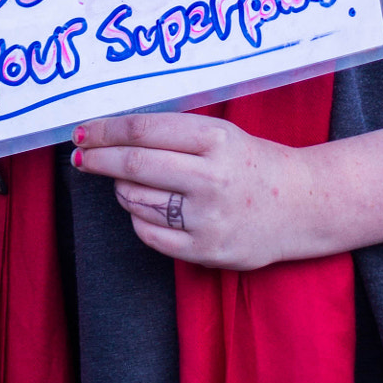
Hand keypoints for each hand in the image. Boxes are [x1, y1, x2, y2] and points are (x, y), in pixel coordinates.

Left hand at [73, 110, 316, 270]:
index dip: (105, 130)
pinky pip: (149, 233)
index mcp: (214, 140)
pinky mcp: (206, 251)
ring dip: (120, 188)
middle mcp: (210, 178)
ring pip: (136, 200)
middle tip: (80, 155)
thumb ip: (172, 134)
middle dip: (98, 158)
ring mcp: (208, 218)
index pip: (142, 131)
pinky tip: (146, 207)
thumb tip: (111, 135)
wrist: (302, 205)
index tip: (83, 131)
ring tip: (126, 181)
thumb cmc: (251, 162)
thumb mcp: (219, 133)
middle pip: (133, 165)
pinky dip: (138, 217)